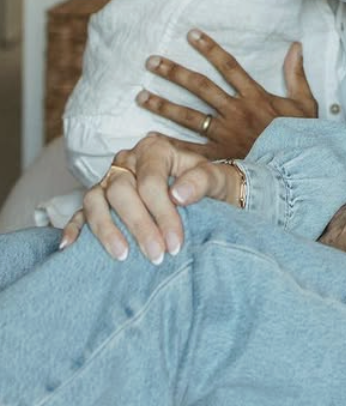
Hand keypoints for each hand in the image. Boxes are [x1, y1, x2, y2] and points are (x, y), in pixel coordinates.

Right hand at [58, 133, 241, 262]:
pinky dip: (73, 227)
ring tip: (121, 256)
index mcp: (155, 149)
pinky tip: (69, 246)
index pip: (151, 181)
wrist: (208, 195)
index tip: (175, 243)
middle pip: (122, 191)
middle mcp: (127, 161)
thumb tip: (179, 194)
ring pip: (96, 199)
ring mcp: (109, 180)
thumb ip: (203, 181)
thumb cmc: (210, 186)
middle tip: (156, 255)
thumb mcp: (217, 178)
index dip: (162, 213)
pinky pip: (80, 211)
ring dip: (106, 229)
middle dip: (139, 226)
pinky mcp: (98, 200)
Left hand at [137, 30, 316, 158]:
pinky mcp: (220, 156)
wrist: (300, 170)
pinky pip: (190, 149)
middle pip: (200, 87)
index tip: (190, 34)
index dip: (209, 48)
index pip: (228, 65)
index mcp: (255, 96)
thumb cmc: (302, 137)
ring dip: (163, 104)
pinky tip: (150, 136)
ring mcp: (225, 134)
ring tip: (140, 95)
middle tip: (151, 61)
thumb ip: (297, 74)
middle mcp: (236, 112)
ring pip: (189, 115)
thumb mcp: (305, 103)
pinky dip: (170, 143)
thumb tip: (296, 46)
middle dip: (174, 72)